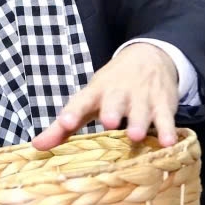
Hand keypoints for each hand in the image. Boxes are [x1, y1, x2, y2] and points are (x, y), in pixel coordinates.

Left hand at [33, 42, 178, 149]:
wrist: (149, 57)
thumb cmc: (110, 88)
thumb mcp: (87, 101)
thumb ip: (62, 127)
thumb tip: (35, 147)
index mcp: (95, 93)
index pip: (82, 100)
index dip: (73, 111)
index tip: (66, 122)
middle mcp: (118, 93)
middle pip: (114, 101)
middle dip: (112, 111)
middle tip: (109, 122)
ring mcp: (142, 98)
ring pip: (141, 110)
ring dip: (139, 122)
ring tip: (136, 136)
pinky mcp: (163, 104)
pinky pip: (166, 117)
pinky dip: (168, 129)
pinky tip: (169, 142)